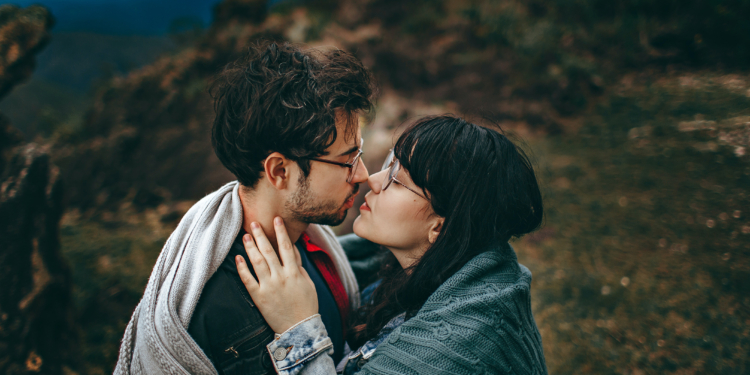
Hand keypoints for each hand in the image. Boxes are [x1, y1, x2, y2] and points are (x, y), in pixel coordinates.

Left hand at [236, 217, 318, 333]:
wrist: (299, 328)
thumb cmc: (306, 305)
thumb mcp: (307, 283)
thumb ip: (299, 266)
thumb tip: (293, 250)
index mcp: (294, 272)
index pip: (286, 247)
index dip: (281, 232)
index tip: (276, 219)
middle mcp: (281, 277)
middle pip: (268, 251)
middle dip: (261, 235)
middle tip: (254, 222)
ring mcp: (269, 286)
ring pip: (257, 262)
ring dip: (250, 247)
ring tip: (245, 235)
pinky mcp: (259, 297)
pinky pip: (248, 280)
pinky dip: (242, 268)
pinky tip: (238, 257)